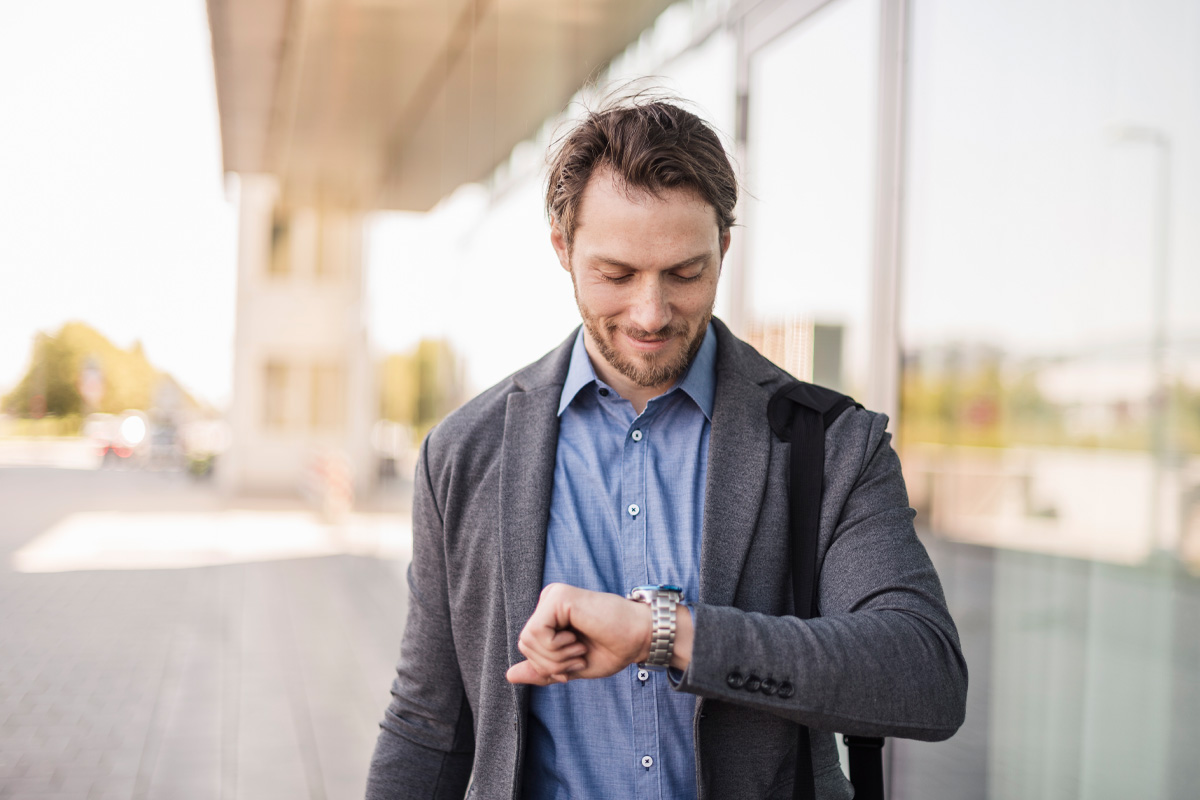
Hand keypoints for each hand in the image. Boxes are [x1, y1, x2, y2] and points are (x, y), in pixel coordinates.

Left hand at [505, 583, 692, 685]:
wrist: (639, 638)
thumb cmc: (612, 649)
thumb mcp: (570, 667)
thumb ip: (541, 670)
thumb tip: (508, 675)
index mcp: (551, 615)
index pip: (526, 647)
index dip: (547, 666)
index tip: (574, 663)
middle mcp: (549, 601)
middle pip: (524, 644)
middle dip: (551, 663)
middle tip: (578, 656)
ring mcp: (553, 596)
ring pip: (527, 640)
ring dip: (556, 657)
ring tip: (579, 648)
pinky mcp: (558, 597)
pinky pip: (536, 633)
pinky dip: (556, 648)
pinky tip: (577, 640)